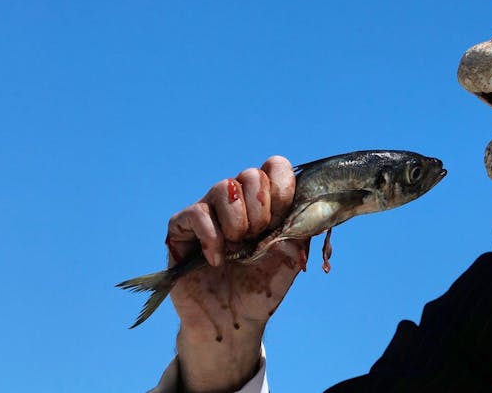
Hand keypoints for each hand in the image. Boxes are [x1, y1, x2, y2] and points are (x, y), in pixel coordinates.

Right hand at [166, 156, 307, 392]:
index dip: (282, 187)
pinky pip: (196, 214)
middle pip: (250, 174)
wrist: (231, 324)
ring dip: (237, 221)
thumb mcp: (290, 260)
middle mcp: (236, 203)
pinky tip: (216, 260)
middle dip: (261, 208)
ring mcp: (208, 213)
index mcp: (265, 204)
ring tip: (238, 248)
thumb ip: (301, 230)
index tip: (282, 217)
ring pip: (223, 187)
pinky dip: (211, 236)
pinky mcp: (181, 230)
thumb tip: (310, 208)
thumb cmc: (259, 290)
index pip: (275, 167)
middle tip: (258, 237)